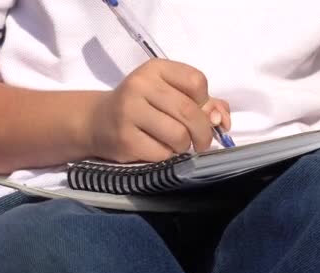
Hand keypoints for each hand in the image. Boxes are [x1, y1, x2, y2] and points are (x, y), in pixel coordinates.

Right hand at [86, 59, 230, 162]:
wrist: (98, 122)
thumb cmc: (142, 107)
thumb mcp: (169, 94)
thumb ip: (203, 103)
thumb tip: (221, 119)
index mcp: (155, 68)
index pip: (197, 82)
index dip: (205, 102)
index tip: (199, 112)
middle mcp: (140, 85)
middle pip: (190, 111)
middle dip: (203, 133)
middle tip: (201, 143)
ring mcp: (129, 112)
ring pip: (179, 135)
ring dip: (184, 146)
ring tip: (176, 145)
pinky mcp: (125, 138)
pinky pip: (162, 153)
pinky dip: (166, 156)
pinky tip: (156, 149)